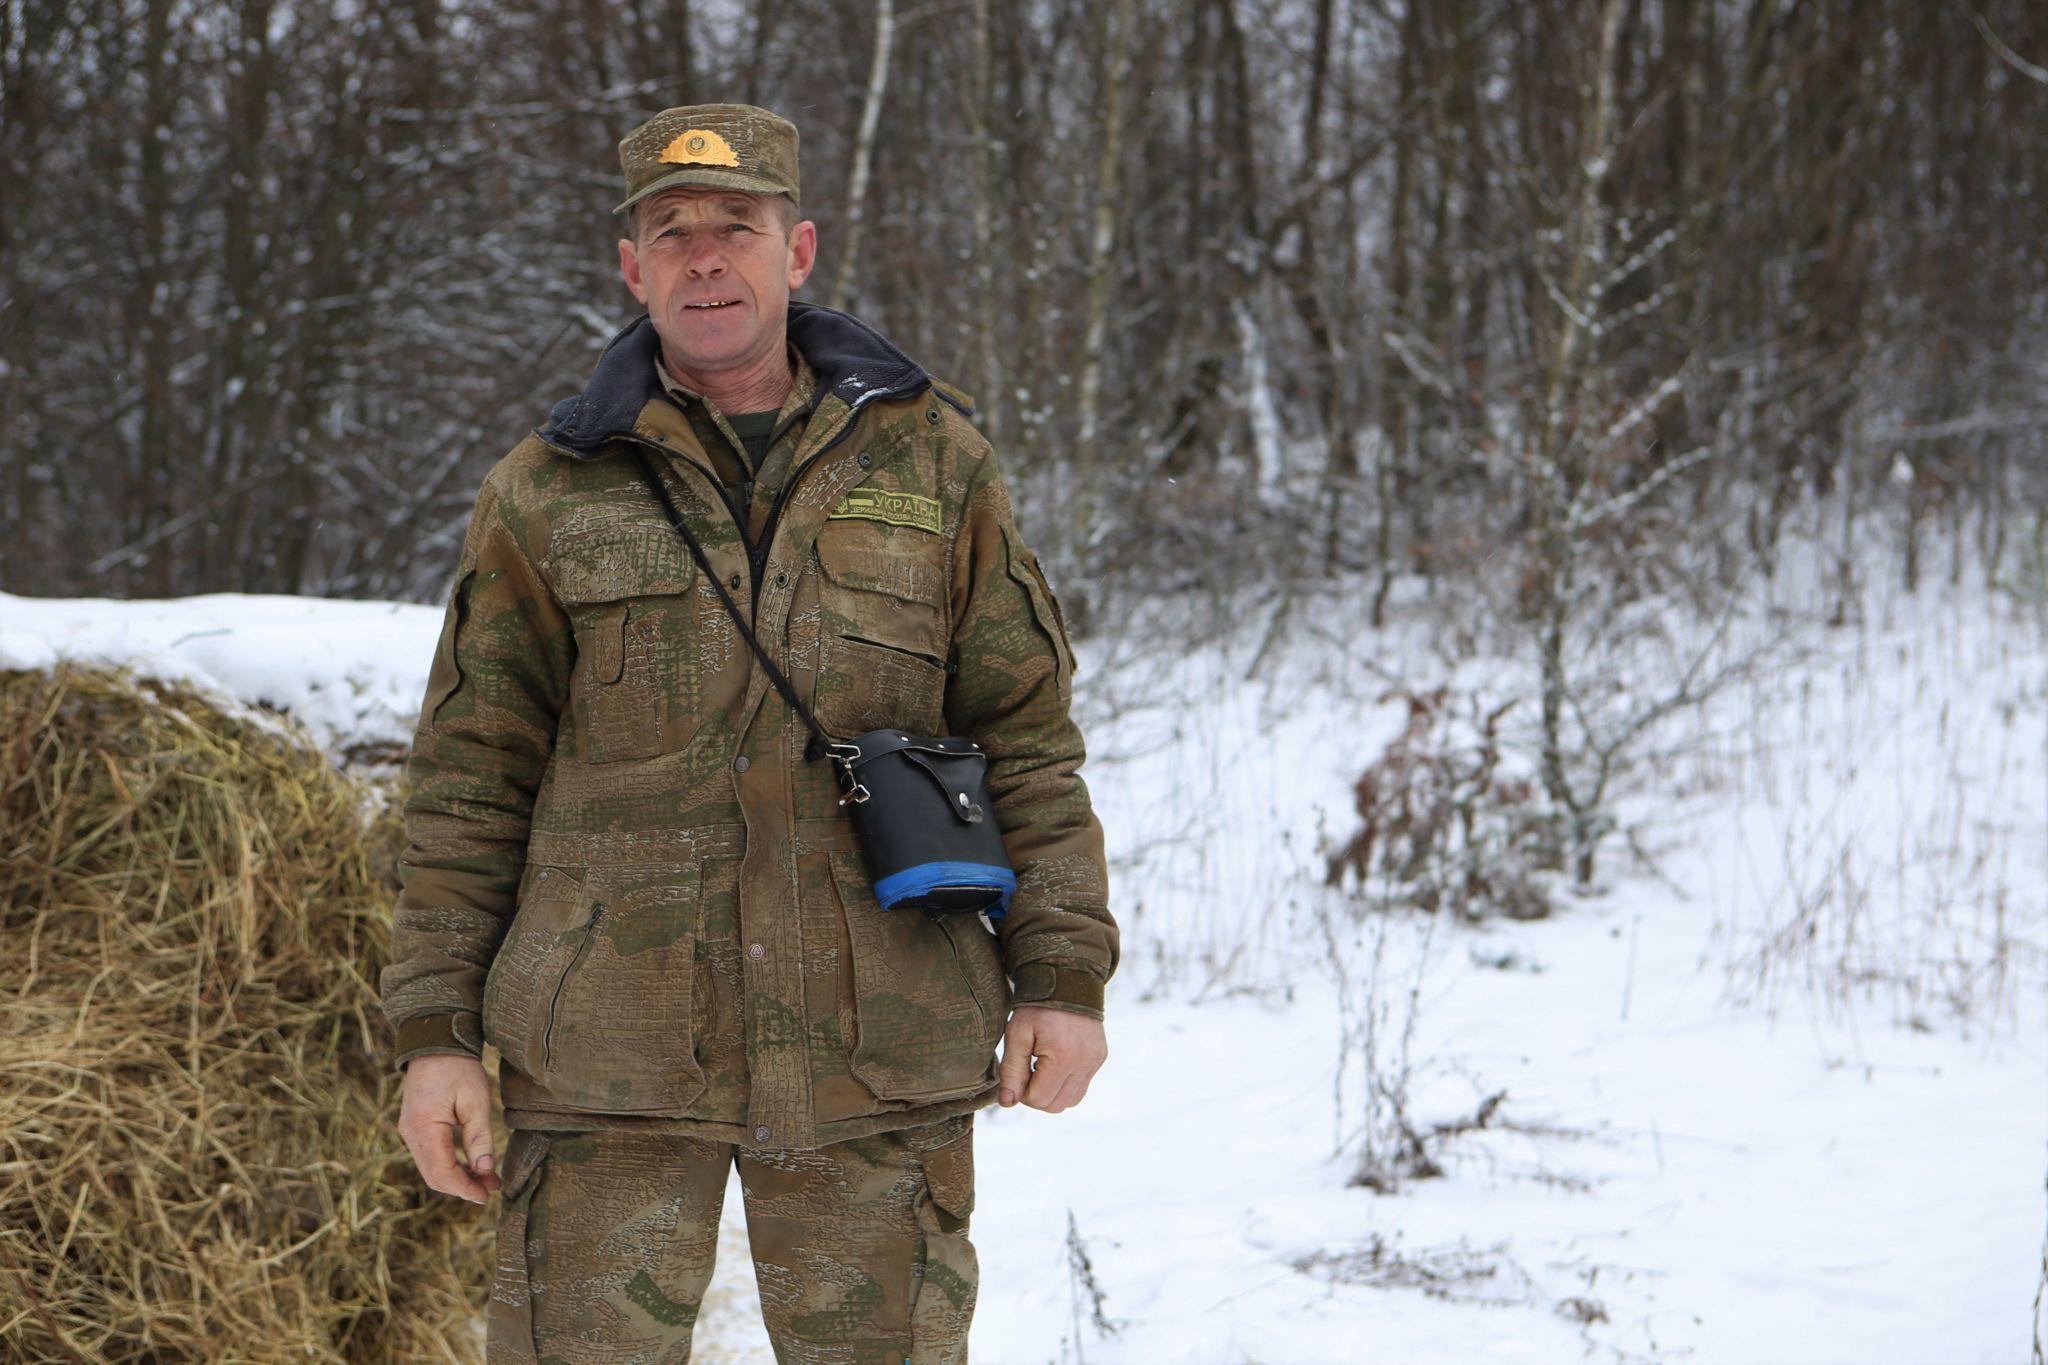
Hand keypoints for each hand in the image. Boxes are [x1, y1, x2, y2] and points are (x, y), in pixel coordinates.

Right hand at [397, 1053, 502, 1203]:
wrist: (435, 1045)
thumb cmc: (458, 1068)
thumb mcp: (476, 1100)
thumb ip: (479, 1138)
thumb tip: (486, 1170)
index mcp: (424, 1126)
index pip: (441, 1172)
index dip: (464, 1188)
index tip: (487, 1195)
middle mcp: (409, 1133)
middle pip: (433, 1176)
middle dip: (462, 1186)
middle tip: (492, 1187)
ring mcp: (408, 1131)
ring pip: (430, 1168)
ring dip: (457, 1177)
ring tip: (487, 1178)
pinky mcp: (413, 1128)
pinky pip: (429, 1156)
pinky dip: (449, 1165)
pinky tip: (471, 1165)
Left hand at [997, 1006, 1106, 1112]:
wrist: (1067, 981)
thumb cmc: (1037, 1007)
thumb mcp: (1017, 1034)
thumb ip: (1011, 1070)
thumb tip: (1007, 1103)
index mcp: (1063, 1056)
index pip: (1039, 1099)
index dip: (1022, 1092)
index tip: (1018, 1072)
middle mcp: (1084, 1062)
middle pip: (1056, 1106)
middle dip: (1037, 1096)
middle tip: (1027, 1071)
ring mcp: (1095, 1061)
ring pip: (1071, 1101)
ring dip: (1052, 1093)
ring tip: (1042, 1067)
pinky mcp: (1100, 1058)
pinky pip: (1082, 1087)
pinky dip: (1066, 1084)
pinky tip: (1055, 1064)